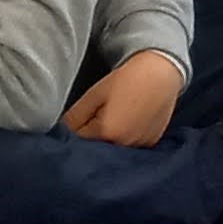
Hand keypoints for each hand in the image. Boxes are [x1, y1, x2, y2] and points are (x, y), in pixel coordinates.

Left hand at [63, 52, 183, 144]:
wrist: (161, 73)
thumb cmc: (126, 80)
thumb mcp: (94, 94)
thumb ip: (74, 117)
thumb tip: (61, 132)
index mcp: (108, 133)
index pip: (79, 142)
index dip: (77, 129)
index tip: (82, 117)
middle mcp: (125, 145)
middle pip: (97, 149)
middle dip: (92, 137)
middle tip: (100, 114)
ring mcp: (140, 146)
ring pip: (114, 150)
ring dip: (110, 140)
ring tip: (117, 116)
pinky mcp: (151, 144)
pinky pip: (131, 148)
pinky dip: (126, 139)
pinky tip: (129, 122)